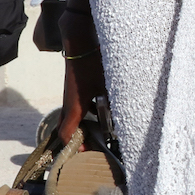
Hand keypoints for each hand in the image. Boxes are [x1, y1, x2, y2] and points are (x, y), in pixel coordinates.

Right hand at [57, 8, 104, 144]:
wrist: (79, 41)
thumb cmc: (93, 63)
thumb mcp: (108, 84)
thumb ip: (115, 102)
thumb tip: (127, 116)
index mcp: (75, 107)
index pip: (66, 134)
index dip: (74, 147)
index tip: (85, 153)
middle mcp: (69, 103)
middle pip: (66, 128)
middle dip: (76, 139)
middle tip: (89, 147)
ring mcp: (70, 96)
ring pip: (72, 116)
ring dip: (82, 125)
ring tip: (98, 132)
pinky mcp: (74, 88)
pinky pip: (78, 106)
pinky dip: (87, 111)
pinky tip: (101, 108)